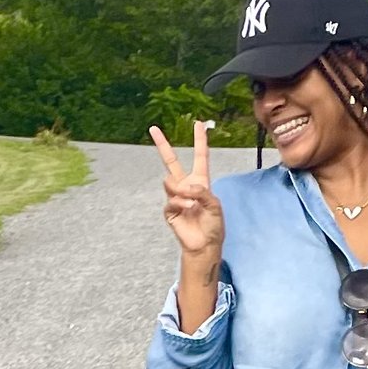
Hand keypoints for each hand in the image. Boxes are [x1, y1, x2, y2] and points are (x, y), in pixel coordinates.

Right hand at [148, 121, 224, 281]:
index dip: (200, 140)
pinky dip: (180, 203)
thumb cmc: (213, 225)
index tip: (198, 124)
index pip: (200, 156)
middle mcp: (186, 186)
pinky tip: (187, 209)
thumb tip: (185, 186)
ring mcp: (176, 197)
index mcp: (201, 181)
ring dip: (181, 192)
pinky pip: (170, 200)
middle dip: (162, 144)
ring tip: (192, 204)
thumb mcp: (215, 205)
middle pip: (171, 161)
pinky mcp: (169, 210)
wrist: (204, 244)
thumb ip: (201, 191)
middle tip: (153, 129)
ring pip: (170, 182)